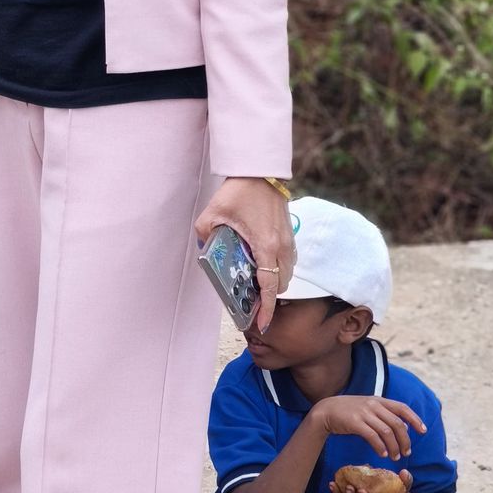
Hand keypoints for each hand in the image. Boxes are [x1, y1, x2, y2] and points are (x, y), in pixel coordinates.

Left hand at [195, 177, 293, 331]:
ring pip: (287, 273)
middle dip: (267, 295)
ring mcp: (288, 239)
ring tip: (253, 280)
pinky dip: (278, 267)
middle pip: (280, 284)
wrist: (260, 170)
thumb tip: (204, 249)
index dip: (267, 308)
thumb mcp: (213, 212)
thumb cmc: (239, 190)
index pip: (270, 286)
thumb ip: (205, 234)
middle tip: (250, 297)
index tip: (262, 322)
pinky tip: (260, 261)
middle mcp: (281, 246)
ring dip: (274, 281)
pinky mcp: (289, 233)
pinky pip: (288, 260)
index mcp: (265, 245)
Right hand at [312, 395, 425, 460]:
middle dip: (405, 440)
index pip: (402, 408)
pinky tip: (382, 454)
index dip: (415, 419)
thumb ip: (385, 415)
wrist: (326, 411)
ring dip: (394, 447)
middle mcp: (373, 405)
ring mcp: (364, 413)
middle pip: (397, 424)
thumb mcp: (368, 408)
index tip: (423, 431)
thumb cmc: (349, 411)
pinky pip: (372, 437)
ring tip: (395, 457)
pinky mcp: (355, 422)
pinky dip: (380, 447)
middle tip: (407, 453)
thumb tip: (405, 426)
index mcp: (378, 400)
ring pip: (387, 432)